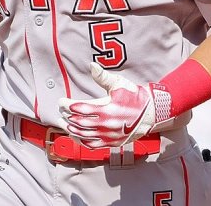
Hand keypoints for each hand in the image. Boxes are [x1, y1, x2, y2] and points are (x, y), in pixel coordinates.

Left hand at [58, 63, 172, 148]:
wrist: (150, 113)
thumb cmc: (133, 96)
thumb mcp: (119, 84)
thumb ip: (103, 77)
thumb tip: (92, 65)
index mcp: (106, 108)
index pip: (79, 108)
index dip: (67, 105)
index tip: (61, 101)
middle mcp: (106, 124)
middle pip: (78, 122)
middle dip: (66, 116)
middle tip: (60, 110)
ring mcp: (108, 135)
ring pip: (83, 135)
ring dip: (71, 129)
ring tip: (63, 123)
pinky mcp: (112, 143)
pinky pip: (92, 144)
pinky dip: (81, 140)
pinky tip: (75, 135)